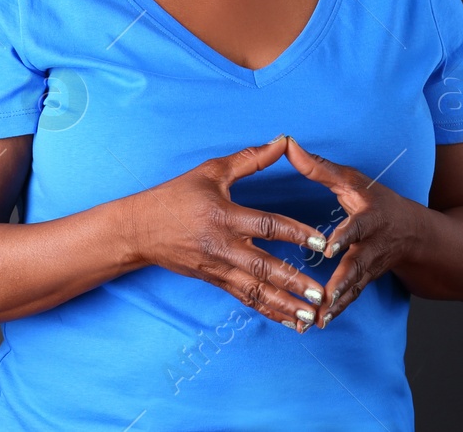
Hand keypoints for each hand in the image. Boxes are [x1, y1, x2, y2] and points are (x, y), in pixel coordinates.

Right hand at [124, 135, 329, 331]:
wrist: (140, 229)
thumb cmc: (176, 196)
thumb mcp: (212, 171)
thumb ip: (250, 159)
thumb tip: (283, 141)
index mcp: (224, 216)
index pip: (267, 226)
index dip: (296, 234)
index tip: (321, 244)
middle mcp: (223, 246)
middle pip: (264, 267)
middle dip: (294, 282)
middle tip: (321, 294)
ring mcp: (218, 267)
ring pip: (256, 291)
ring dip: (285, 305)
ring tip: (312, 316)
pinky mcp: (215, 281)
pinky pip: (245, 299)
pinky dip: (269, 312)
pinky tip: (290, 321)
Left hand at [283, 136, 422, 327]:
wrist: (416, 234)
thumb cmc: (378, 201)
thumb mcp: (354, 180)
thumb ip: (319, 167)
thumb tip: (288, 144)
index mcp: (370, 217)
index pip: (358, 227)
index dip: (345, 237)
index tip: (329, 249)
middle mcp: (373, 245)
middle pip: (358, 265)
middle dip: (342, 281)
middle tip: (324, 296)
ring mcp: (371, 267)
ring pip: (354, 287)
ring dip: (337, 303)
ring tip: (318, 318)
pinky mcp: (366, 281)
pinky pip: (351, 298)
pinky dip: (337, 311)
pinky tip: (319, 323)